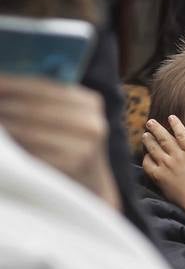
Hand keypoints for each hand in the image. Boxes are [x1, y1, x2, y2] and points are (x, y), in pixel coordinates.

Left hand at [0, 74, 119, 209]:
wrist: (90, 184)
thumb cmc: (67, 144)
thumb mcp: (65, 116)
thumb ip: (40, 100)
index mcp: (90, 102)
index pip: (43, 87)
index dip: (12, 84)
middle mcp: (92, 123)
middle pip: (35, 107)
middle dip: (4, 104)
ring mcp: (86, 146)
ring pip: (30, 129)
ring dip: (4, 124)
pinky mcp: (73, 166)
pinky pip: (33, 152)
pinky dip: (12, 146)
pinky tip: (3, 144)